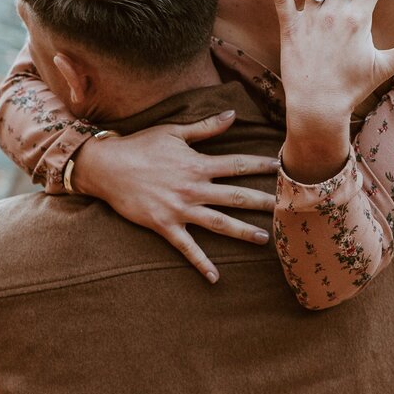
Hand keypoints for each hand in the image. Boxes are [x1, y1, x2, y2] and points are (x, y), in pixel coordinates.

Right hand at [70, 110, 278, 282]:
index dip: (260, 166)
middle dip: (263, 202)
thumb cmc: (141, 146)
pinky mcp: (164, 226)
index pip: (237, 165)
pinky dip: (201, 264)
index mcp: (198, 164)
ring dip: (242, 232)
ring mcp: (180, 209)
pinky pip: (187, 248)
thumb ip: (206, 127)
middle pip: (235, 197)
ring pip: (218, 223)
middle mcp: (193, 188)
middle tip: (287, 209)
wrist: (106, 167)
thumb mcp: (174, 132)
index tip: (282, 168)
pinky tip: (215, 279)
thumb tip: (233, 114)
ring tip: (264, 240)